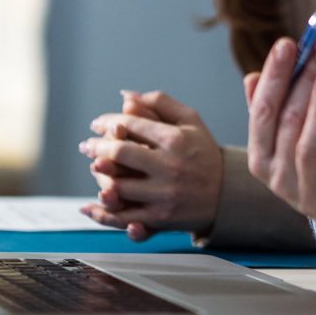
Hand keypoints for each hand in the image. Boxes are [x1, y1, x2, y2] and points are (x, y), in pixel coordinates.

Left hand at [78, 90, 223, 238]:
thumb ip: (160, 103)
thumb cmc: (204, 153)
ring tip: (94, 166)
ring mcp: (164, 194)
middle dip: (96, 146)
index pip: (130, 124)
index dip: (108, 122)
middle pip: (119, 153)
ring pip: (117, 185)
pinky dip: (102, 213)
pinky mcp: (160, 218)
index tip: (98, 124)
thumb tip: (126, 96)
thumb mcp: (191, 121)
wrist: (228, 194)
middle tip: (87, 145)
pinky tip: (89, 206)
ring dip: (99, 175)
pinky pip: (123, 217)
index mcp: (175, 139)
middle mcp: (169, 166)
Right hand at [245, 36, 315, 248]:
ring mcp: (309, 192)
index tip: (288, 44)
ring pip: (308, 147)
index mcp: (261, 158)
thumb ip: (270, 111)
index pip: (263, 112)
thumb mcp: (288, 141)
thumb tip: (252, 76)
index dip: (275, 76)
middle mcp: (279, 177)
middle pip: (287, 123)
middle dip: (302, 81)